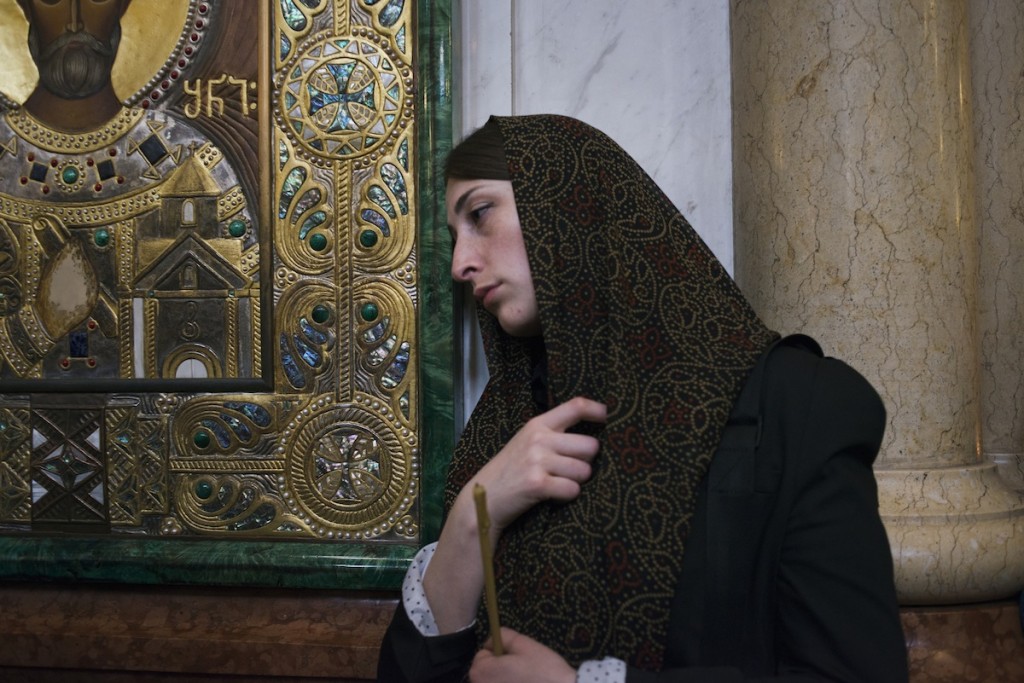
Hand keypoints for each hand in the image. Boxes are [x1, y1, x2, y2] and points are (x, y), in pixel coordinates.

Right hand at [423, 396, 605, 633]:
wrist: (483, 498)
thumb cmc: (510, 470)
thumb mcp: (526, 442)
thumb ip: (552, 433)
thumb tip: (592, 436)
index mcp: (538, 424)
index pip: (576, 406)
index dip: (598, 410)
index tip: (608, 417)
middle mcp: (539, 439)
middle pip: (590, 445)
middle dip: (586, 461)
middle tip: (569, 469)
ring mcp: (537, 461)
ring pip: (585, 470)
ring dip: (577, 481)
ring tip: (558, 483)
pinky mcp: (537, 484)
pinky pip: (573, 489)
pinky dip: (568, 496)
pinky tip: (553, 495)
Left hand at [470, 628, 574, 682]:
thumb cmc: (542, 670)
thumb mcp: (523, 643)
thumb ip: (503, 636)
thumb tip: (493, 641)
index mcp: (480, 672)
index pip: (483, 653)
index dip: (500, 652)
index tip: (517, 657)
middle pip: (486, 671)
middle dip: (501, 667)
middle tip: (523, 670)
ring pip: (496, 681)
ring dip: (506, 680)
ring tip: (526, 680)